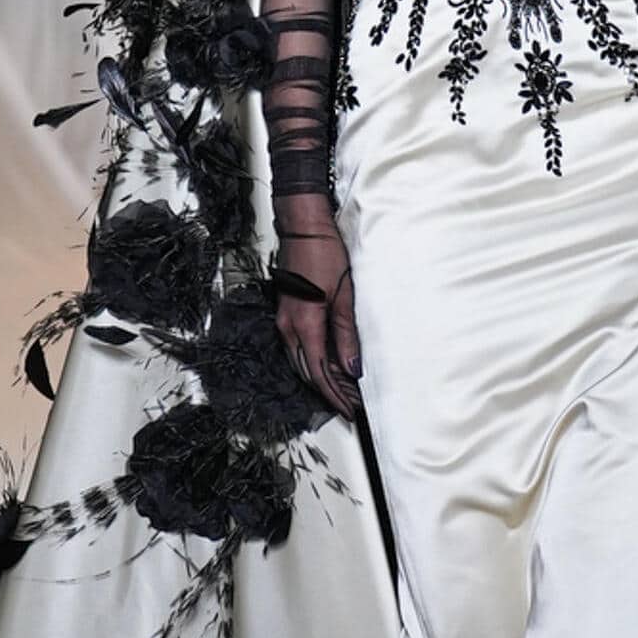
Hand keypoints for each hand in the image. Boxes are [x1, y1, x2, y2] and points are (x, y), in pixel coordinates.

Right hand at [274, 225, 361, 418]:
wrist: (303, 228)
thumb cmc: (324, 254)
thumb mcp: (344, 296)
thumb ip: (347, 335)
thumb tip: (353, 368)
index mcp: (305, 324)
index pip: (319, 372)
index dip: (335, 394)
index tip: (350, 409)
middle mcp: (289, 327)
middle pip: (308, 372)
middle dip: (330, 391)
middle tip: (352, 404)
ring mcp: (285, 321)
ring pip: (301, 362)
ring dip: (322, 377)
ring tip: (346, 389)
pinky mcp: (287, 314)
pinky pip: (298, 347)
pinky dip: (314, 361)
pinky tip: (331, 365)